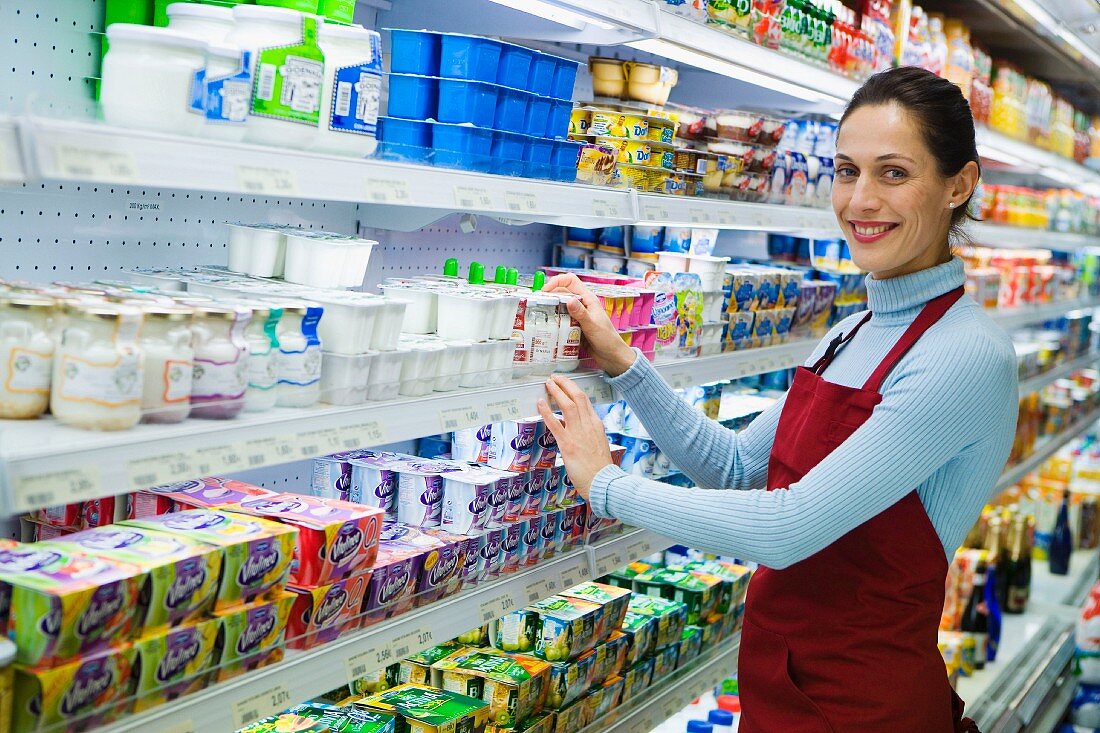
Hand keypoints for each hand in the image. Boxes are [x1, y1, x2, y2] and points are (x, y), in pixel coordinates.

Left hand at [538, 374, 613, 500]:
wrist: (603, 482)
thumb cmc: (600, 467)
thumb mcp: (599, 444)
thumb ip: (591, 433)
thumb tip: (583, 427)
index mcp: (596, 424)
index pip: (585, 400)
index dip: (573, 389)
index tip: (566, 384)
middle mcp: (588, 425)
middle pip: (576, 397)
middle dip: (565, 384)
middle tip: (555, 378)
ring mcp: (577, 433)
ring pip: (566, 405)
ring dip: (556, 392)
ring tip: (548, 384)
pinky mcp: (567, 444)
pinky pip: (554, 423)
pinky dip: (546, 411)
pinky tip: (539, 403)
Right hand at [544, 273, 636, 376]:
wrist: (612, 356)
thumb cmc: (607, 339)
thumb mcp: (592, 325)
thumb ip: (580, 313)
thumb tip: (569, 300)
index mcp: (588, 299)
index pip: (570, 281)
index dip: (556, 281)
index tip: (545, 291)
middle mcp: (582, 304)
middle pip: (562, 293)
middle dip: (550, 296)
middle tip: (538, 305)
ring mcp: (578, 315)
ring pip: (560, 307)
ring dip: (551, 309)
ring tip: (541, 316)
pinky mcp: (575, 326)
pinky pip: (562, 319)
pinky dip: (555, 321)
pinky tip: (549, 327)